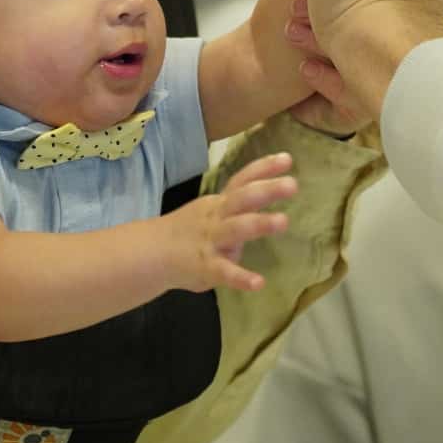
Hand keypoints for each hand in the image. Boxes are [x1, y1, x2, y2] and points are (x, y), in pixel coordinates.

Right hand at [162, 152, 294, 292]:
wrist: (150, 253)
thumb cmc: (189, 232)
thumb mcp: (211, 213)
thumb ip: (237, 211)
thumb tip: (267, 210)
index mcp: (220, 204)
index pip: (242, 180)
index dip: (263, 169)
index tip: (287, 159)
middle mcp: (217, 217)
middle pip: (242, 198)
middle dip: (267, 190)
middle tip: (293, 184)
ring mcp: (210, 241)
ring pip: (236, 229)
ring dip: (259, 223)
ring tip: (284, 221)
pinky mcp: (205, 267)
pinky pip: (225, 272)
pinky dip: (241, 278)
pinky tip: (259, 283)